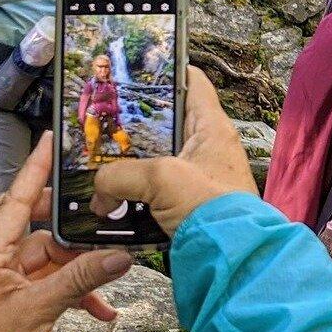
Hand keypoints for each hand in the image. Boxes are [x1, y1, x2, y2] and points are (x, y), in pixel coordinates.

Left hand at [0, 136, 131, 331]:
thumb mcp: (40, 312)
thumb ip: (80, 281)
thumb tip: (119, 257)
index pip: (14, 203)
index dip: (35, 170)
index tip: (51, 141)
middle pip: (34, 226)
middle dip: (69, 225)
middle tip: (96, 211)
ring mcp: (5, 281)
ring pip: (50, 258)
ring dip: (80, 269)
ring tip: (107, 278)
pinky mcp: (17, 299)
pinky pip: (51, 283)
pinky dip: (76, 292)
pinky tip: (101, 310)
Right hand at [94, 67, 257, 233]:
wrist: (232, 261)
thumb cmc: (213, 211)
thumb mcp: (162, 179)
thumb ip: (121, 175)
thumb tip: (100, 190)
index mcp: (212, 127)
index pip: (191, 82)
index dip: (164, 71)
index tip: (132, 71)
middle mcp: (207, 148)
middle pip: (164, 124)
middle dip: (131, 126)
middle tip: (101, 124)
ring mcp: (197, 177)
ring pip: (155, 159)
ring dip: (129, 165)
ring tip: (98, 163)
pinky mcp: (187, 204)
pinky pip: (155, 190)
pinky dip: (134, 193)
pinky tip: (111, 198)